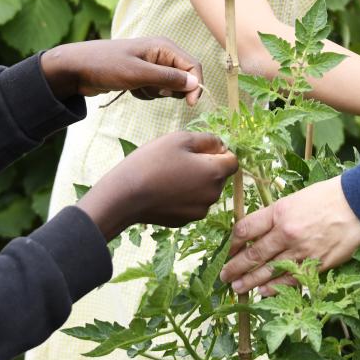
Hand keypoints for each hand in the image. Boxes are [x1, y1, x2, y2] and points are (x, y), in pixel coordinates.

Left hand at [41, 38, 202, 106]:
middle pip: (182, 77)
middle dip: (169, 90)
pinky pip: (155, 90)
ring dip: (155, 93)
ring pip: (168, 86)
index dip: (195, 85)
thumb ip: (168, 78)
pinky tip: (130, 89)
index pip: (192, 66)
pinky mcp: (142, 75)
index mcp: (163, 47)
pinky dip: (145, 94)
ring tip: (136, 88)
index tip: (190, 105)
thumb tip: (195, 83)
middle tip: (149, 90)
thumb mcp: (138, 74)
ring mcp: (151, 64)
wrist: (77, 68)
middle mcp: (161, 53)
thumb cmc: (106, 66)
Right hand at [76, 131, 237, 239]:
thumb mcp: (179, 138)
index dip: (220, 152)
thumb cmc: (152, 162)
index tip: (200, 149)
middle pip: (219, 176)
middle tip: (179, 159)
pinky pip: (192, 203)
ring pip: (205, 190)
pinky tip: (164, 189)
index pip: (233, 160)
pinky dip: (184, 195)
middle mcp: (212, 195)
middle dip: (206, 166)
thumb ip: (207, 139)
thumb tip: (222, 146)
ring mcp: (199, 211)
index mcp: (215, 173)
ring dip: (195, 181)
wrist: (125, 196)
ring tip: (169, 174)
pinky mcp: (184, 220)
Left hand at [218, 176, 359, 295]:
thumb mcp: (293, 199)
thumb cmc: (325, 198)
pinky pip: (291, 279)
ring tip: (237, 287)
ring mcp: (302, 251)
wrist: (358, 206)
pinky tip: (263, 292)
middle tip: (224, 276)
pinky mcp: (316, 264)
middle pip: (253, 254)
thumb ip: (274, 216)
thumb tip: (254, 233)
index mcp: (279, 212)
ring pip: (269, 271)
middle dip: (235, 267)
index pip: (245, 229)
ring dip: (251, 281)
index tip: (227, 251)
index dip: (232, 243)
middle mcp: (287, 233)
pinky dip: (275, 287)